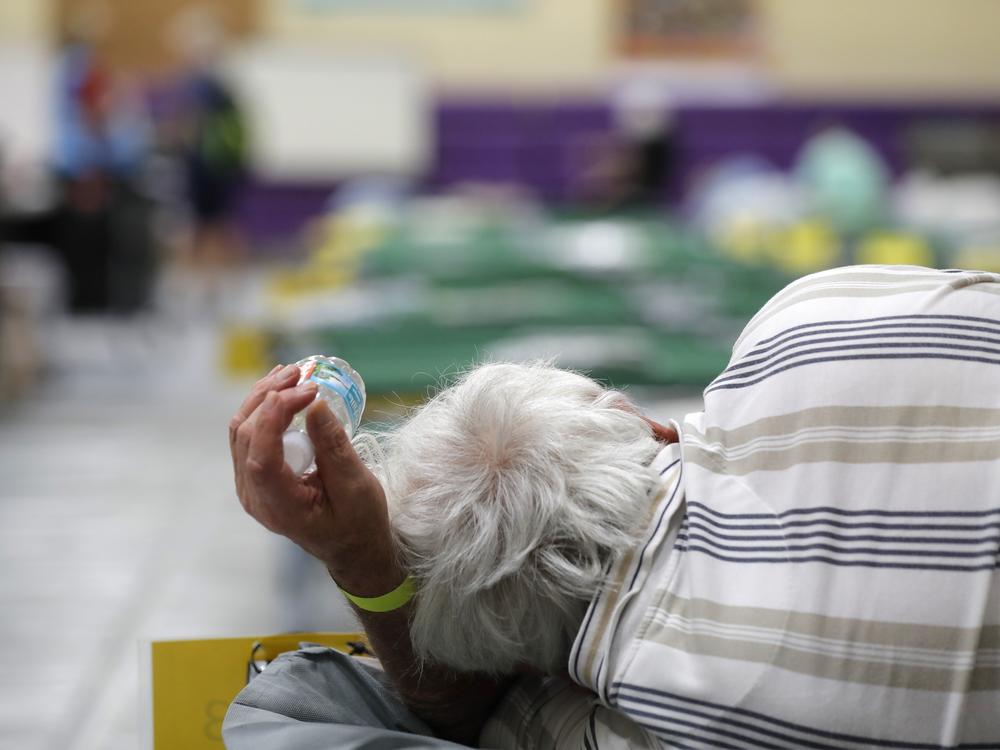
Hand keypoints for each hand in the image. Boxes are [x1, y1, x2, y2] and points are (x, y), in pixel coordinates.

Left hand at [229, 364, 404, 594]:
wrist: (351, 546)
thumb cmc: (359, 523)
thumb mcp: (356, 486)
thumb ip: (333, 447)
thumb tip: (314, 404)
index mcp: (279, 507)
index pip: (261, 457)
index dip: (274, 417)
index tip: (302, 390)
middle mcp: (255, 496)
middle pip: (246, 436)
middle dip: (271, 398)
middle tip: (303, 374)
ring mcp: (250, 485)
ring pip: (241, 430)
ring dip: (264, 397)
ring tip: (292, 373)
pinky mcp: (256, 475)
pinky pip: (249, 435)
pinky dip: (264, 408)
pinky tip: (282, 389)